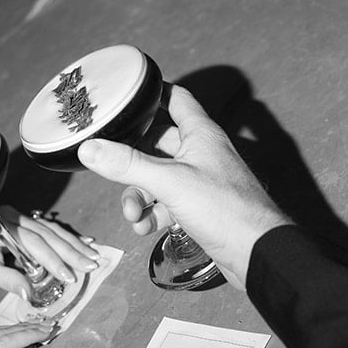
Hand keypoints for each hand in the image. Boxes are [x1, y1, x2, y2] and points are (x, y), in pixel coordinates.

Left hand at [0, 209, 100, 296]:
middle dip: (72, 251)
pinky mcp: (24, 220)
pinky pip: (49, 228)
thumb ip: (7, 280)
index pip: (33, 244)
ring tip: (93, 256)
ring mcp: (20, 216)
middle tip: (92, 265)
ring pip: (53, 229)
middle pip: (49, 234)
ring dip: (74, 243)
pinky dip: (67, 236)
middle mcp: (13, 216)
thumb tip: (31, 295)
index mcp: (1, 226)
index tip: (69, 276)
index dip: (53, 261)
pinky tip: (84, 241)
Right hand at [78, 84, 283, 289]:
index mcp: (200, 134)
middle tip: (112, 171)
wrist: (257, 253)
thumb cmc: (225, 208)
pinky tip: (144, 227)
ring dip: (139, 195)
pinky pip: (167, 203)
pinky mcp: (199, 208)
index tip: (125, 96)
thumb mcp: (169, 182)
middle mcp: (201, 153)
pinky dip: (152, 214)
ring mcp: (200, 181)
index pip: (175, 99)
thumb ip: (128, 165)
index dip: (152, 93)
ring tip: (132, 214)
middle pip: (157, 144)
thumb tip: (90, 149)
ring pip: (158, 178)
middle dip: (131, 162)